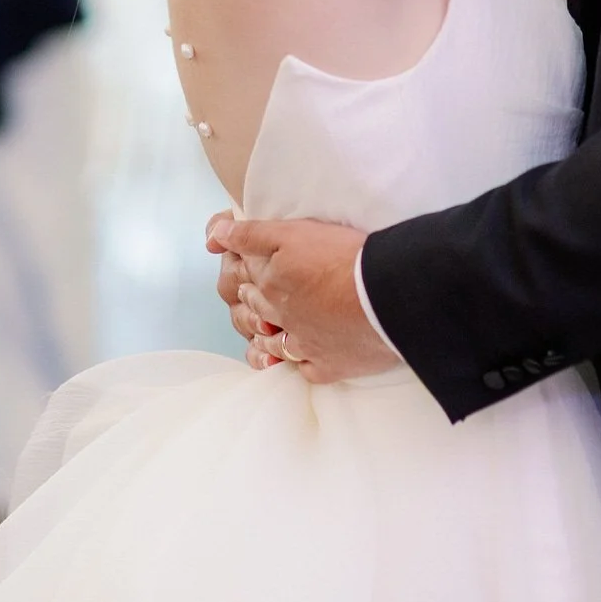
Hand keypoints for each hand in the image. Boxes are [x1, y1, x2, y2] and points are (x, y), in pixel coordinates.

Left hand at [207, 214, 394, 383]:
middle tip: (254, 294)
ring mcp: (304, 345)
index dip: (247, 266)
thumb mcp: (293, 233)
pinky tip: (304, 357)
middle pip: (258, 310)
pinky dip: (302, 363)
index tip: (248, 264)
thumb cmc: (342, 258)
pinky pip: (306, 369)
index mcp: (271, 284)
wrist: (385, 295)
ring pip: (274, 345)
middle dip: (253, 301)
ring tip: (269, 330)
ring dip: (268, 336)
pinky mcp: (329, 365)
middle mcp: (281, 318)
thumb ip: (252, 234)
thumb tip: (215, 236)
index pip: (248, 275)